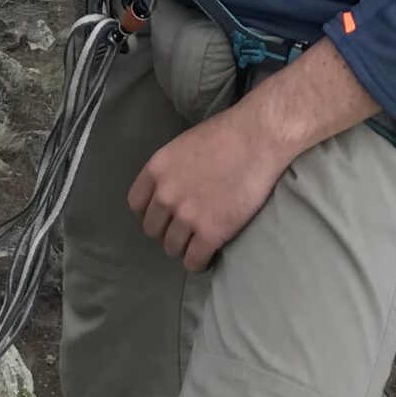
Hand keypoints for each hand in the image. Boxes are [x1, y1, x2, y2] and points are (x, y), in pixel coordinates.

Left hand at [128, 104, 291, 272]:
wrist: (259, 138)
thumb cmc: (227, 134)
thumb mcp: (184, 145)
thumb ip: (170, 171)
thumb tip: (169, 192)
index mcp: (157, 170)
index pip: (136, 205)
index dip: (150, 213)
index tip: (164, 216)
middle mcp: (165, 195)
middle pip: (153, 230)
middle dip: (167, 231)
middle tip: (186, 228)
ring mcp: (187, 216)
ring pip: (172, 248)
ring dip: (184, 248)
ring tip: (199, 243)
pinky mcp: (210, 232)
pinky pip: (194, 261)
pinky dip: (200, 262)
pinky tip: (209, 256)